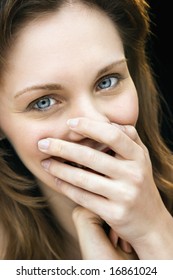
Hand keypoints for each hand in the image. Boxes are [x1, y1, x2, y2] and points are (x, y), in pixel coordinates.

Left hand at [38, 118, 170, 257]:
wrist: (150, 221)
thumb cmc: (139, 183)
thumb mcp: (140, 158)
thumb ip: (127, 138)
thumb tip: (105, 121)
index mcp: (139, 156)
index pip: (112, 135)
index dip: (89, 126)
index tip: (70, 123)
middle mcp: (134, 174)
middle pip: (92, 156)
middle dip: (62, 148)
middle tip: (42, 143)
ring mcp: (125, 195)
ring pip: (84, 178)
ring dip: (59, 169)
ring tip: (45, 162)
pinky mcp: (115, 213)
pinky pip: (84, 197)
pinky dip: (66, 187)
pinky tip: (56, 180)